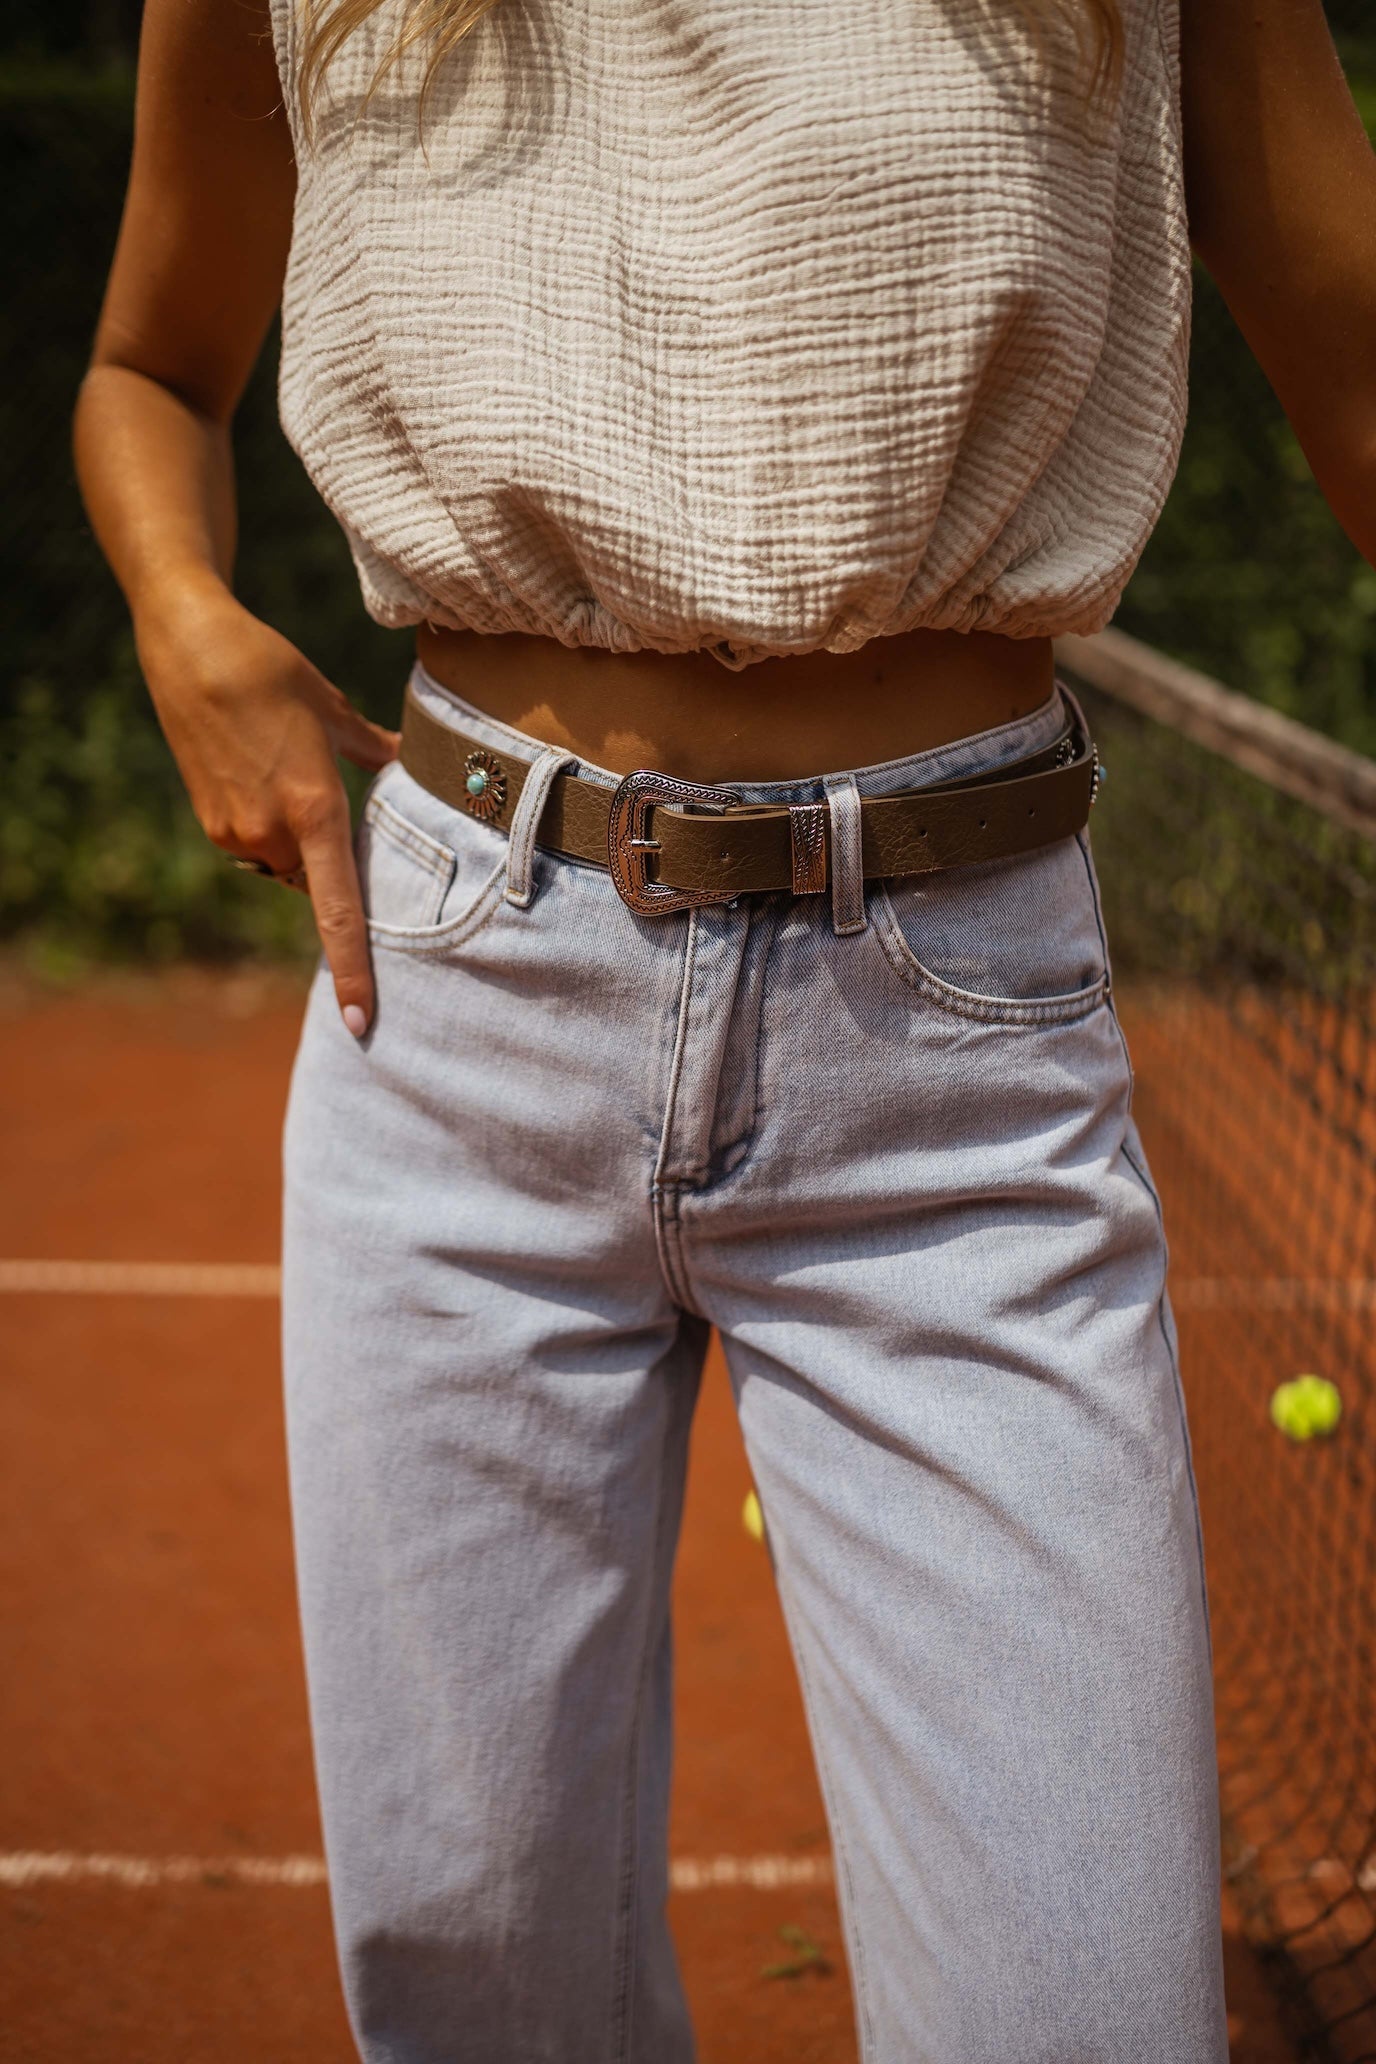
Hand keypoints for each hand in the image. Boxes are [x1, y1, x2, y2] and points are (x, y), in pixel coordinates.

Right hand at [137, 575, 398, 1034]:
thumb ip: (375, 752)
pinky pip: (259, 846)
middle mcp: (272, 834)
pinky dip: (274, 828)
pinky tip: (267, 773)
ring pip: (288, 866)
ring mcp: (236, 832)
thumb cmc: (273, 672)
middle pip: (319, 884)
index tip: (360, 1020)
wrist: (191, 649)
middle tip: (341, 816)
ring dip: (303, 843)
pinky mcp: (213, 821)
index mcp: (314, 812)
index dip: (354, 969)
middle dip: (336, 868)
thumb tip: (412, 764)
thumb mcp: (336, 711)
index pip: (340, 911)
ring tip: (294, 774)